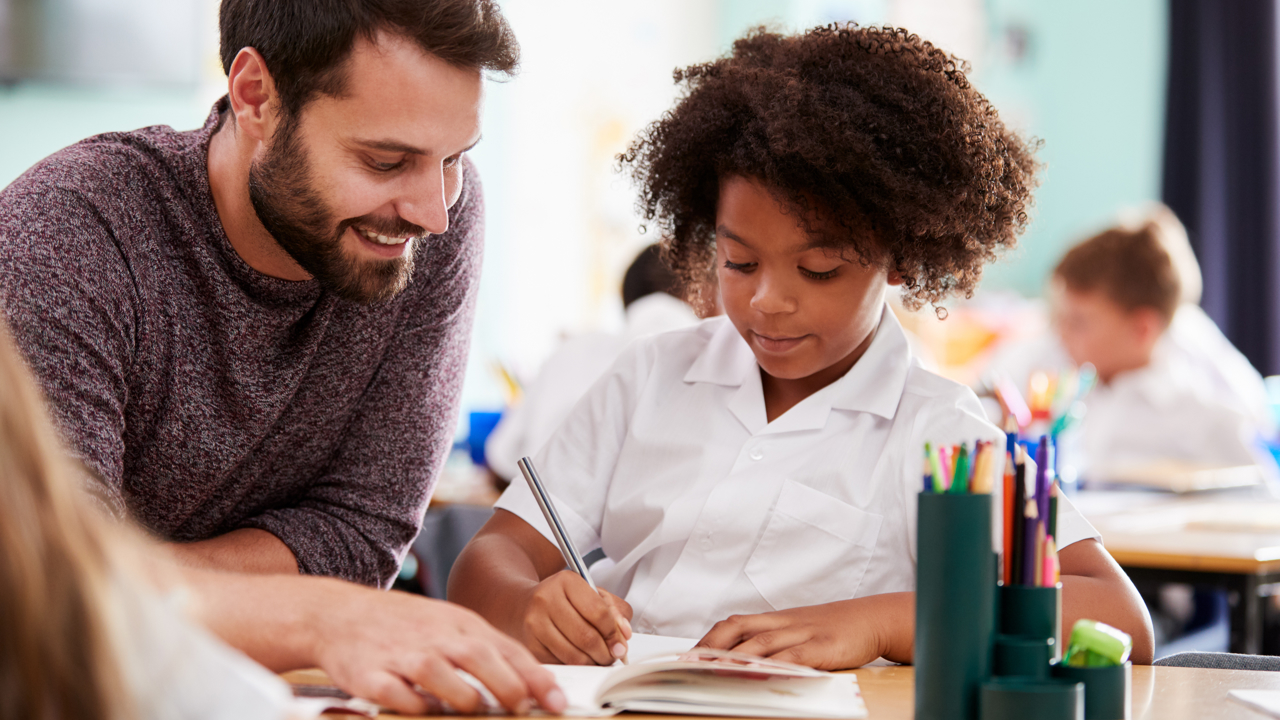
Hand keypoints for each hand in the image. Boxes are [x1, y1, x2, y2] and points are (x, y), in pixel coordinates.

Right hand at [312, 584, 565, 714]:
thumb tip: (530, 683)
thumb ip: (486, 652)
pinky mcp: (371, 674)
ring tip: (475, 709)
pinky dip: (413, 705)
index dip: (534, 676)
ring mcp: (402, 654)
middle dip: (506, 684)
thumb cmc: (404, 625)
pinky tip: (424, 710)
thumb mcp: (450, 625)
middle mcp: (435, 636)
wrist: (340, 614)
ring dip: (462, 696)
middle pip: (477, 656)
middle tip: (523, 707)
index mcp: (459, 624)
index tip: (556, 699)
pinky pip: (396, 693)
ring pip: (438, 674)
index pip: (505, 648)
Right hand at [521, 570, 632, 664]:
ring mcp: (535, 623)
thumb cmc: (561, 600)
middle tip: (612, 655)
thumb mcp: (590, 593)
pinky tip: (578, 658)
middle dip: (606, 652)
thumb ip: (614, 610)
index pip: (599, 612)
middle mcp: (546, 599)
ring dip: (592, 662)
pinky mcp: (529, 645)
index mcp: (566, 581)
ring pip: (574, 655)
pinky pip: (561, 664)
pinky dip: (575, 666)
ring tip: (597, 658)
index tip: (620, 642)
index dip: (614, 632)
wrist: (522, 605)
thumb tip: (624, 634)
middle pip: (587, 637)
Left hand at [696, 593, 914, 669]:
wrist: (872, 618)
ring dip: (734, 657)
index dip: (708, 639)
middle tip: (688, 665)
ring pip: (761, 642)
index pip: (733, 624)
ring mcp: (802, 633)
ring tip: (711, 669)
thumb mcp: (799, 631)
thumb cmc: (833, 628)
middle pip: (738, 629)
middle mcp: (783, 623)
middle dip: (710, 646)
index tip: (687, 655)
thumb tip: (742, 661)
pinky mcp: (821, 646)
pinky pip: (793, 655)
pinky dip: (774, 664)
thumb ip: (773, 643)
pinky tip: (759, 673)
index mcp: (775, 619)